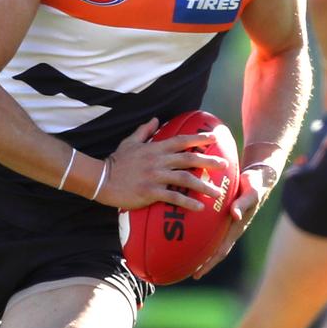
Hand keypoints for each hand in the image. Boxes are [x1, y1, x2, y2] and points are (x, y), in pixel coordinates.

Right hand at [99, 118, 229, 210]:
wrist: (102, 179)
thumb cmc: (116, 161)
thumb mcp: (130, 142)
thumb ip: (144, 131)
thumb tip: (156, 119)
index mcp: (155, 148)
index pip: (181, 141)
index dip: (199, 138)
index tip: (214, 137)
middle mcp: (158, 161)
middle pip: (189, 159)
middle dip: (209, 161)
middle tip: (224, 165)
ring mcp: (155, 177)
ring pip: (185, 179)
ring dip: (203, 186)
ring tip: (217, 193)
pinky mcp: (150, 192)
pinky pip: (173, 197)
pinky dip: (187, 202)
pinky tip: (199, 207)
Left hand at [191, 164, 276, 278]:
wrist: (259, 178)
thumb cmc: (254, 185)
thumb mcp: (251, 193)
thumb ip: (243, 203)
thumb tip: (235, 215)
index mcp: (236, 227)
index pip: (221, 250)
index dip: (209, 262)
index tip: (198, 273)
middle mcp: (231, 228)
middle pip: (215, 251)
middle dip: (203, 263)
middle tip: (188, 273)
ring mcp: (227, 223)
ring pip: (212, 241)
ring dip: (201, 251)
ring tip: (185, 259)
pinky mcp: (224, 215)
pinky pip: (211, 228)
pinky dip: (200, 234)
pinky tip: (188, 233)